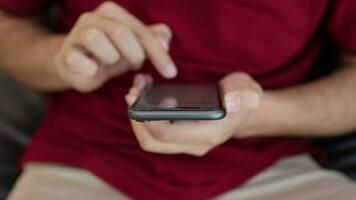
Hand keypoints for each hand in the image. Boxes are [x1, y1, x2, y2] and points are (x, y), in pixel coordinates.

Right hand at [53, 1, 176, 91]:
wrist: (77, 67)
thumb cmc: (109, 53)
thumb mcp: (134, 46)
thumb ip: (152, 39)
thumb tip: (165, 38)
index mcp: (111, 12)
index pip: (140, 30)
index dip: (158, 52)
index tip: (170, 72)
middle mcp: (92, 18)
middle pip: (121, 32)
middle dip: (134, 54)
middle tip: (135, 64)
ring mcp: (76, 34)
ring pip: (97, 40)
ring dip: (111, 59)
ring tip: (110, 63)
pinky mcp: (66, 54)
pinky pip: (78, 59)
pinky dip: (91, 69)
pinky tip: (94, 70)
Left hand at [125, 72, 262, 155]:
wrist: (242, 107)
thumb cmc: (243, 98)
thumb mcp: (249, 92)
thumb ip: (244, 97)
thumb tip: (230, 102)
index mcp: (208, 134)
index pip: (168, 135)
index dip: (147, 119)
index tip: (136, 98)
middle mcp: (193, 143)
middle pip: (152, 142)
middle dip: (136, 119)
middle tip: (131, 94)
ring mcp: (184, 140)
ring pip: (150, 138)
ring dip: (138, 116)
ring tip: (137, 88)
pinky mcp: (178, 133)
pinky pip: (155, 129)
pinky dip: (145, 113)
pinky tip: (146, 90)